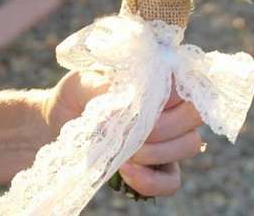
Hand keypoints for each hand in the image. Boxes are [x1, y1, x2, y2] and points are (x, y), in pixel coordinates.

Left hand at [46, 71, 203, 196]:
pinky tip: (126, 171)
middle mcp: (172, 102)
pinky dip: (152, 180)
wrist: (58, 119)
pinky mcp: (159, 165)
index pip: (187, 80)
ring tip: (123, 152)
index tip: (139, 105)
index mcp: (159, 73)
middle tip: (130, 132)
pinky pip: (173, 180)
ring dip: (156, 152)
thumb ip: (107, 86)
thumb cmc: (77, 91)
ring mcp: (170, 135)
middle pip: (194, 114)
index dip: (169, 96)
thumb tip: (131, 99)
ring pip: (190, 144)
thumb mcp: (85, 81)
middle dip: (162, 128)